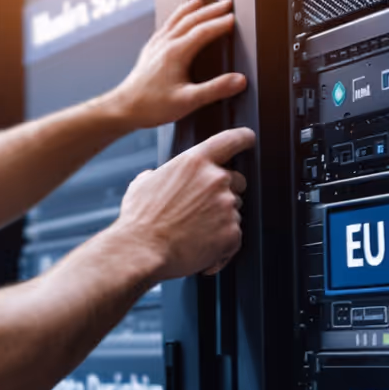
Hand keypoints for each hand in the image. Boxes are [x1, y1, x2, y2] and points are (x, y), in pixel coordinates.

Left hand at [105, 0, 245, 131]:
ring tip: (200, 1)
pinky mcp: (148, 51)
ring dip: (191, 9)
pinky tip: (175, 21)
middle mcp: (165, 44)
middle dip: (211, 10)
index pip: (203, 31)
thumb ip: (215, 89)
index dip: (220, 23)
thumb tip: (240, 80)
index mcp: (176, 53)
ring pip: (175, 20)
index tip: (234, 17)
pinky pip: (164, 27)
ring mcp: (155, 46)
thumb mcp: (188, 101)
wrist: (123, 108)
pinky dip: (174, 18)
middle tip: (227, 2)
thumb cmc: (153, 106)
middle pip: (191, 20)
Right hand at [114, 126, 253, 280]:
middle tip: (202, 208)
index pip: (231, 140)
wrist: (141, 251)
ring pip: (234, 211)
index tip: (248, 139)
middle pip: (238, 180)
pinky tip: (200, 249)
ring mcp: (227, 207)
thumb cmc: (140, 219)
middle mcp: (216, 180)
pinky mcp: (232, 233)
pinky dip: (221, 245)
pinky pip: (234, 237)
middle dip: (225, 192)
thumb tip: (158, 178)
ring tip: (193, 233)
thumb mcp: (143, 184)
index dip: (243, 138)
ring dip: (220, 221)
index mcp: (195, 162)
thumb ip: (161, 175)